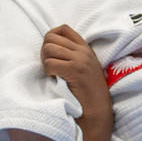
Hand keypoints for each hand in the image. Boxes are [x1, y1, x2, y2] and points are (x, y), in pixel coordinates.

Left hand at [41, 25, 112, 140]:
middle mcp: (83, 51)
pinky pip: (50, 63)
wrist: (97, 111)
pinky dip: (47, 71)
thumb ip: (71, 56)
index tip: (50, 54)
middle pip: (51, 37)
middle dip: (44, 51)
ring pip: (48, 49)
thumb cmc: (86, 94)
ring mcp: (80, 60)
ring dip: (45, 62)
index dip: (51, 38)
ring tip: (52, 74)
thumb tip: (48, 47)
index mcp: (85, 48)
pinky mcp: (75, 70)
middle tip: (49, 67)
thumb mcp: (83, 68)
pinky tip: (54, 79)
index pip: (63, 29)